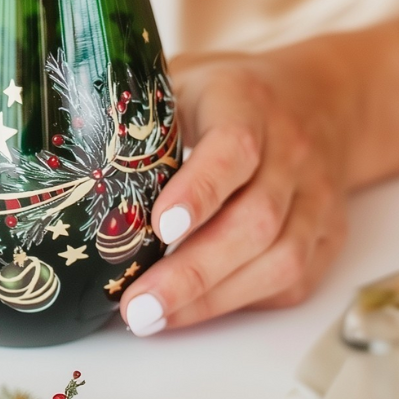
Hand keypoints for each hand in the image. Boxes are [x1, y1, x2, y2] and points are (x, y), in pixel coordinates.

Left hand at [120, 47, 351, 335]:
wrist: (321, 99)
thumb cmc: (228, 94)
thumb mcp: (182, 79)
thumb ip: (139, 113)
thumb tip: (70, 160)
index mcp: (248, 101)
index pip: (234, 149)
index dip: (200, 191)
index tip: (160, 228)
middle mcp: (291, 150)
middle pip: (256, 220)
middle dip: (194, 272)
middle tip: (137, 304)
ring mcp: (317, 196)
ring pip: (279, 259)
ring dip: (213, 298)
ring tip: (153, 318)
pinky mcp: (328, 235)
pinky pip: (291, 281)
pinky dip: (239, 302)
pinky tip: (191, 311)